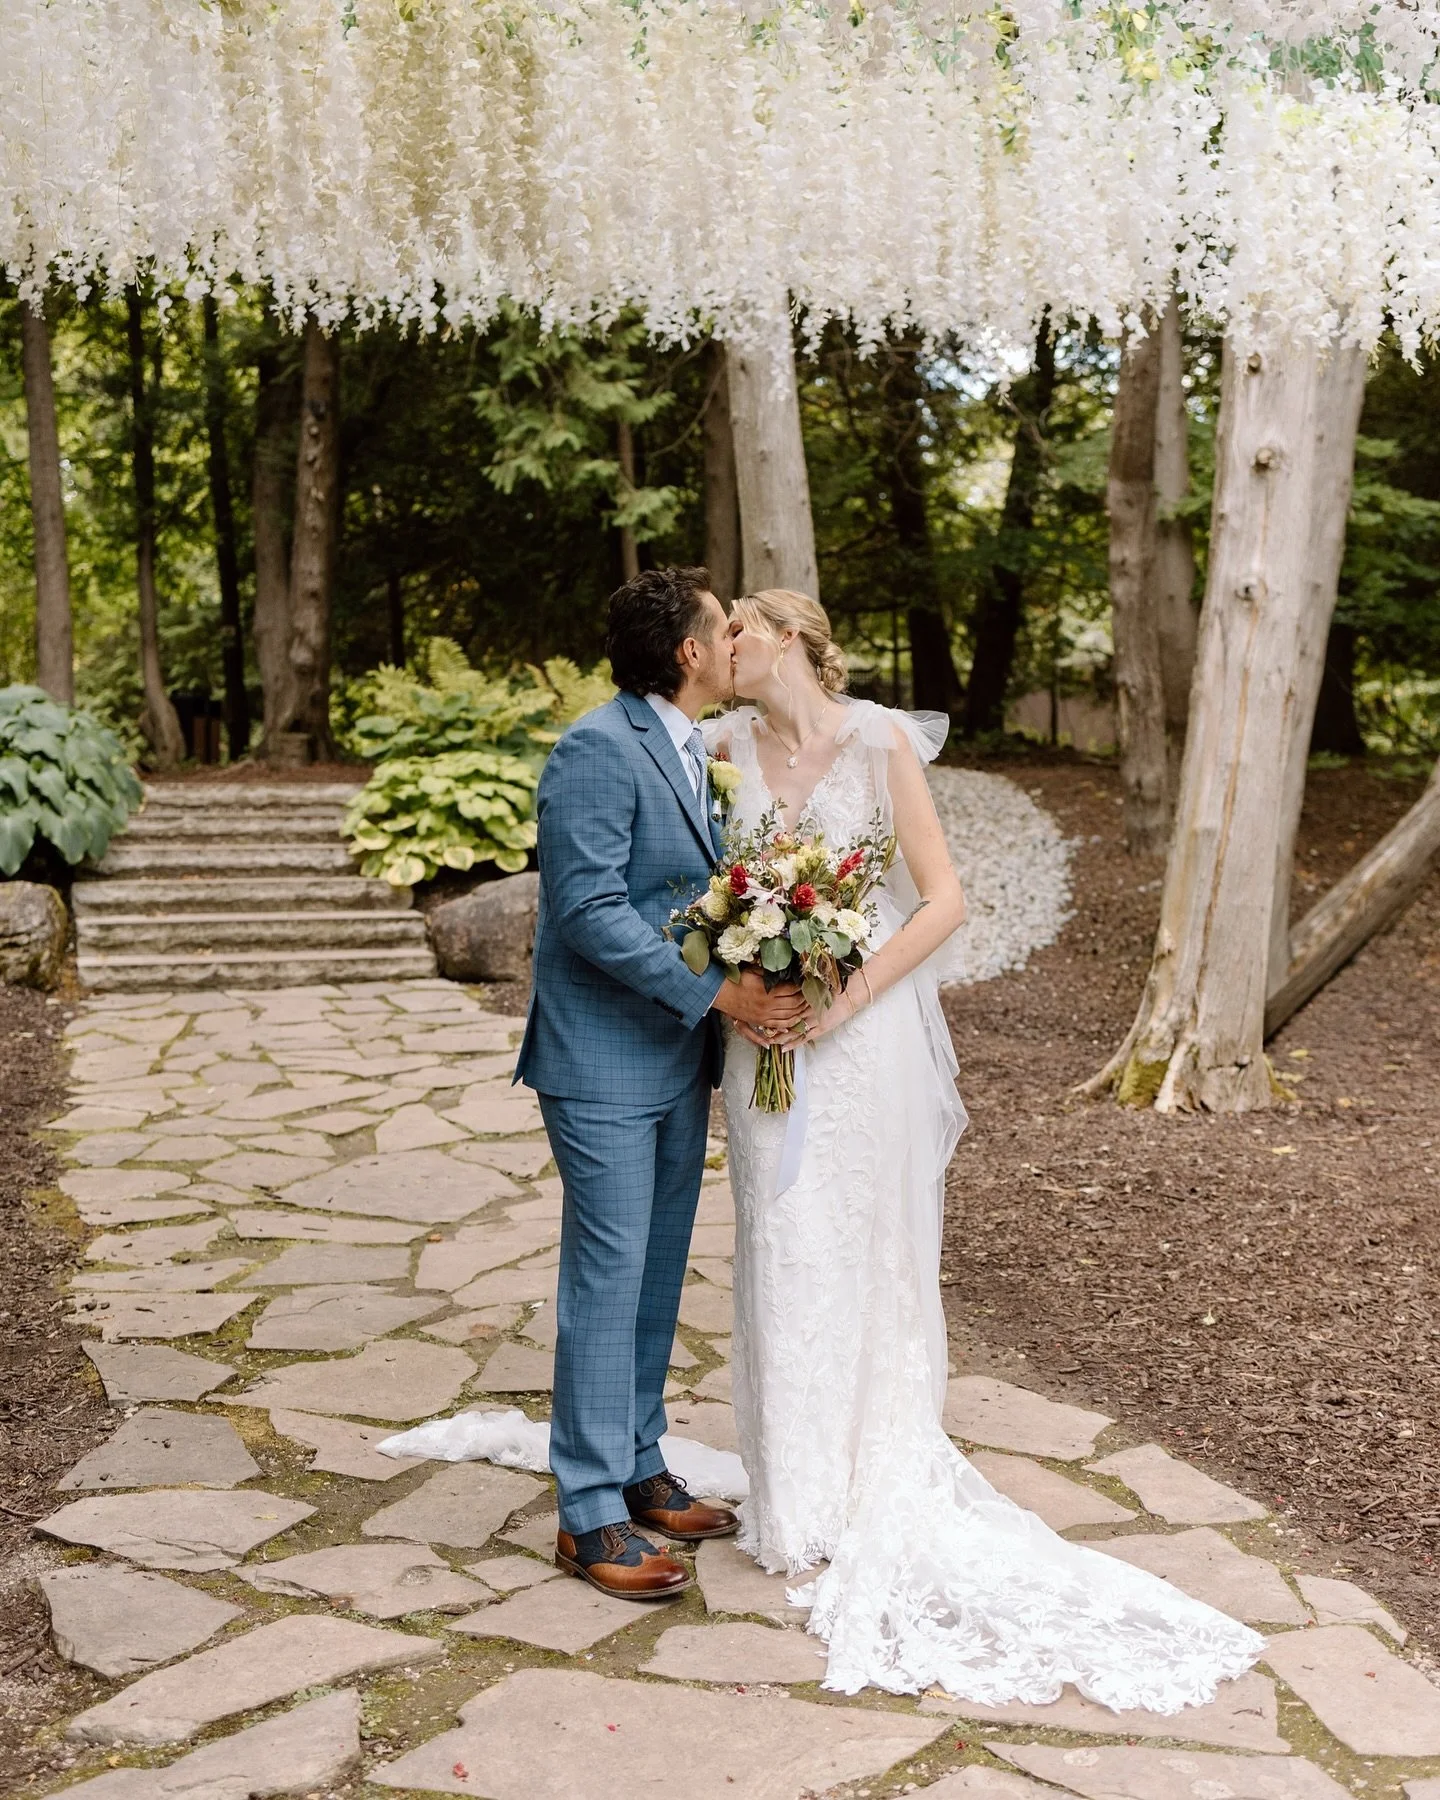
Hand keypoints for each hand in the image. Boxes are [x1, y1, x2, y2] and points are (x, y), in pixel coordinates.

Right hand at [711, 968, 807, 1032]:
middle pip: (793, 1003)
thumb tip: (785, 969)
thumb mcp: (754, 971)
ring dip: (800, 1011)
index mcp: (767, 991)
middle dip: (804, 998)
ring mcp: (765, 1015)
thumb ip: (770, 972)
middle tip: (810, 994)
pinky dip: (790, 1024)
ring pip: (789, 1016)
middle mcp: (768, 1005)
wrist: (722, 994)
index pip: (791, 989)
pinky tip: (796, 1019)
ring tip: (806, 1005)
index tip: (805, 982)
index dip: (800, 986)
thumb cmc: (737, 980)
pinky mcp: (761, 1022)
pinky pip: (779, 1025)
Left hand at [736, 990, 860, 1050]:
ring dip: (779, 1036)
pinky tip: (783, 1048)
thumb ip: (799, 984)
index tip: (759, 1010)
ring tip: (766, 1040)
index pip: (783, 1004)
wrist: (850, 994)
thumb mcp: (813, 981)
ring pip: (792, 1030)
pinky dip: (793, 1043)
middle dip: (772, 1023)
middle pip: (785, 1017)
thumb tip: (785, 980)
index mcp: (803, 996)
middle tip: (758, 1027)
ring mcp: (813, 1020)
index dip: (771, 1008)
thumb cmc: (833, 985)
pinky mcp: (820, 1029)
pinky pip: (804, 1038)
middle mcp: (806, 1009)